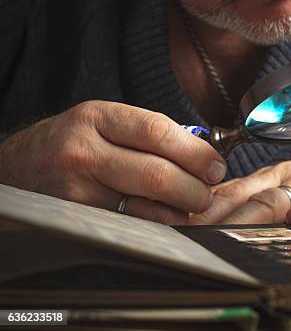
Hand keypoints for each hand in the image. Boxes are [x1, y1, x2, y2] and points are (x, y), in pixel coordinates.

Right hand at [0, 101, 225, 224]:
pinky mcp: (75, 219)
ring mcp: (76, 190)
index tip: (216, 166)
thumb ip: (151, 134)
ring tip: (189, 207)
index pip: (158, 132)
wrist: (17, 166)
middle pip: (157, 175)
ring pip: (145, 208)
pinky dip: (156, 225)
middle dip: (194, 189)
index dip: (196, 153)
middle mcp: (83, 152)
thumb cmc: (73, 143)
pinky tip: (165, 218)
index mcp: (97, 118)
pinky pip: (129, 226)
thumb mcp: (105, 122)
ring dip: (179, 212)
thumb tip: (205, 157)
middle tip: (206, 194)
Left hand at [190, 151, 290, 224]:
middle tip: (195, 228)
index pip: (232, 187)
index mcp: (272, 176)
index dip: (206, 203)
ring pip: (279, 197)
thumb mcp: (285, 185)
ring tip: (230, 229)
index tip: (181, 217)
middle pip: (248, 193)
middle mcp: (287, 178)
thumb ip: (253, 198)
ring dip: (251, 214)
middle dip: (219, 211)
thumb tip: (209, 213)